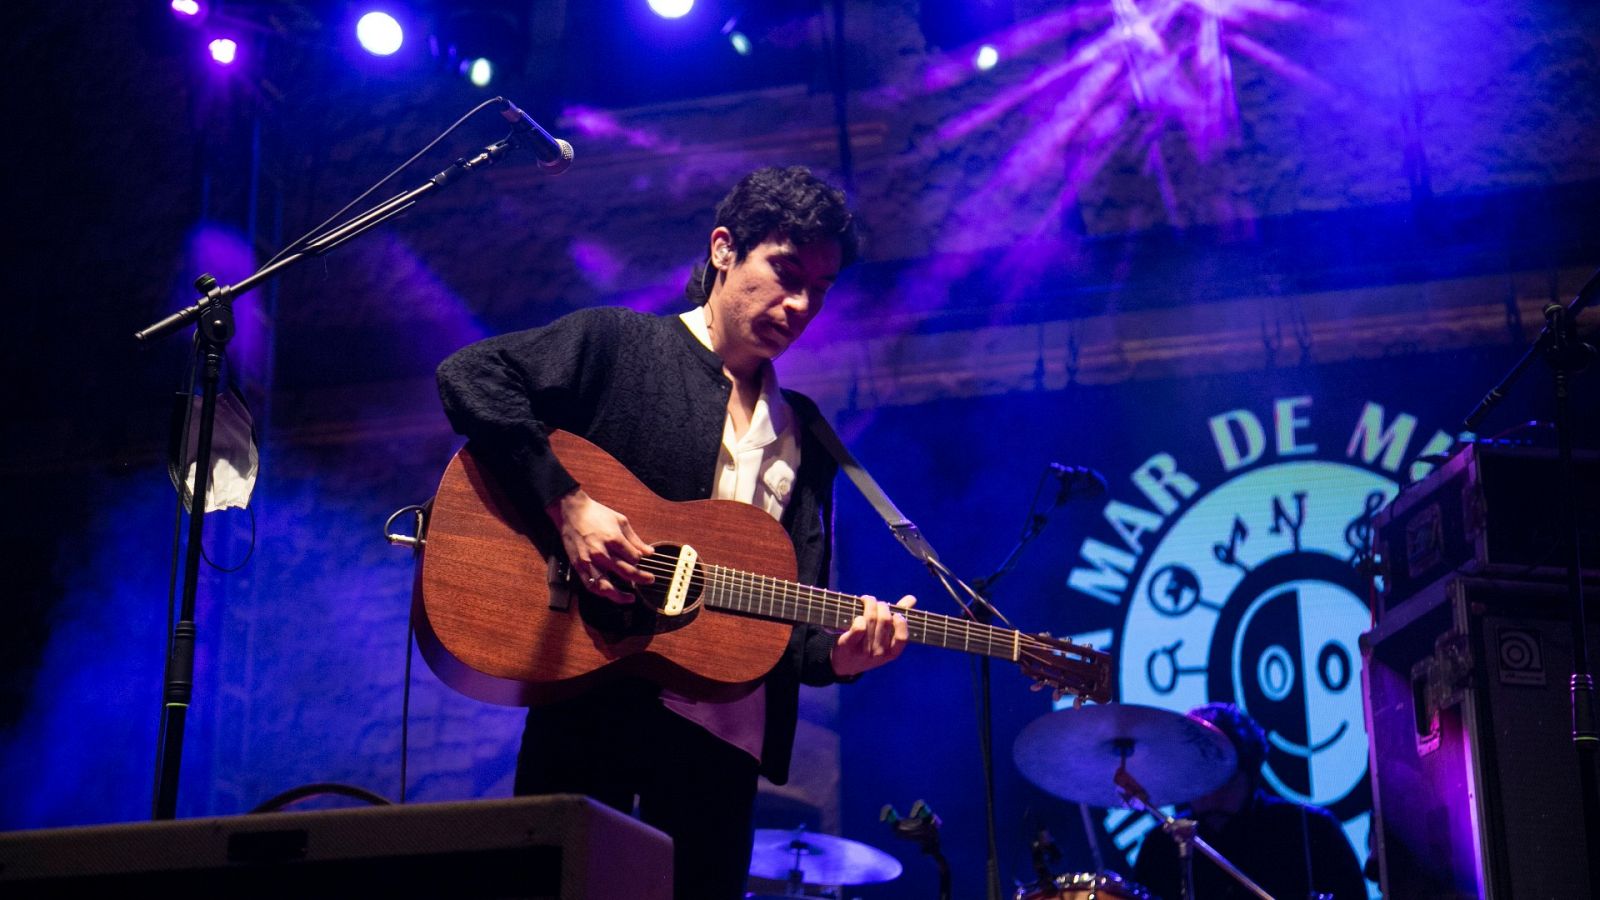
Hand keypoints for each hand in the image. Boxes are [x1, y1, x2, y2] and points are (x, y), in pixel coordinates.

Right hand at [546, 489, 653, 603]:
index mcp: (613, 539)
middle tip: (650, 580)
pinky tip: (610, 594)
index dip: (639, 560)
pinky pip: (590, 585)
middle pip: (625, 572)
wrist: (571, 512)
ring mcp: (589, 561)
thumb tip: (650, 552)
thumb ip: (635, 540)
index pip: (634, 558)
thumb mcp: (621, 521)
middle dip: (641, 578)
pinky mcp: (578, 566)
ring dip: (620, 595)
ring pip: (606, 585)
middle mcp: (601, 553)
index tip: (640, 559)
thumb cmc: (596, 514)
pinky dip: (601, 592)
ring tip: (630, 598)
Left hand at [831, 595, 914, 677]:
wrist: (844, 663)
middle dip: (881, 605)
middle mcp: (879, 653)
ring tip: (866, 600)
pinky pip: (859, 627)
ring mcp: (864, 651)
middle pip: (885, 621)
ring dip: (869, 604)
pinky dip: (859, 617)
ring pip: (871, 619)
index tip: (896, 614)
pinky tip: (858, 614)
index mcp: (891, 653)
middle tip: (875, 602)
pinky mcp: (848, 645)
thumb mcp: (884, 638)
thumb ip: (898, 618)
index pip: (902, 638)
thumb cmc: (868, 645)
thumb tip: (912, 599)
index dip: (901, 623)